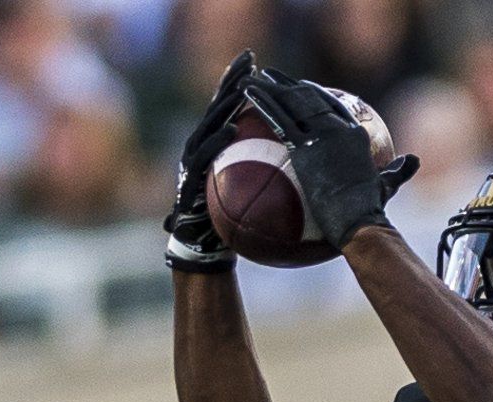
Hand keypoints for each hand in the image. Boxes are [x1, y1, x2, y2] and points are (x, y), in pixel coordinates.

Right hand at [165, 49, 257, 270]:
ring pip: (209, 125)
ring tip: (242, 87)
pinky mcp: (188, 179)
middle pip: (218, 107)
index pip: (229, 107)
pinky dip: (218, 140)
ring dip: (225, 103)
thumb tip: (303, 163)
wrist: (203, 250)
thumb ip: (265, 174)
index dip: (238, 82)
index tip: (255, 60)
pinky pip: (205, 156)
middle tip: (250, 61)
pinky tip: (232, 127)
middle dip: (232, 82)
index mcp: (214, 147)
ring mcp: (192, 163)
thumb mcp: (251, 195)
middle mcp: (200, 149)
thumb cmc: (230, 224)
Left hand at [244, 70, 416, 249]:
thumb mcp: (388, 186)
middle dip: (289, 84)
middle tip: (272, 77)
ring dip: (270, 87)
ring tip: (252, 79)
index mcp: (357, 134)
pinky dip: (262, 103)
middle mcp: (338, 128)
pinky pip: (278, 119)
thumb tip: (414, 160)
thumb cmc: (371, 212)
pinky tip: (247, 95)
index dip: (315, 94)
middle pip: (309, 97)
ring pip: (291, 102)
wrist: (358, 222)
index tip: (300, 87)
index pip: (332, 105)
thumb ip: (398, 171)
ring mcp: (321, 135)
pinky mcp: (304, 147)